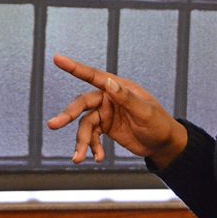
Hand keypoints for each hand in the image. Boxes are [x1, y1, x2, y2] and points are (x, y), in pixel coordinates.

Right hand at [46, 55, 187, 168]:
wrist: (163, 144)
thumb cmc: (158, 123)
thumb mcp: (145, 112)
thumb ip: (126, 98)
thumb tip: (109, 83)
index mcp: (118, 87)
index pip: (94, 76)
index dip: (75, 67)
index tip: (58, 59)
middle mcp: (108, 98)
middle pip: (82, 103)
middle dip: (68, 115)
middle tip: (53, 125)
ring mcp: (106, 113)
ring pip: (85, 125)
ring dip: (81, 141)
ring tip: (78, 158)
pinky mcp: (105, 127)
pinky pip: (92, 136)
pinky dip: (92, 147)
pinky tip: (98, 157)